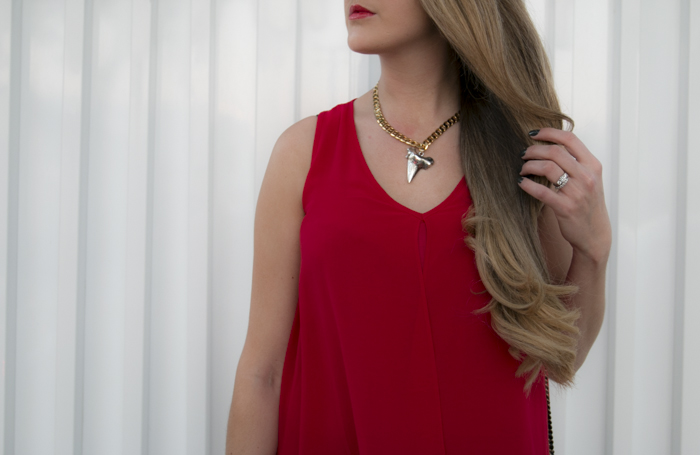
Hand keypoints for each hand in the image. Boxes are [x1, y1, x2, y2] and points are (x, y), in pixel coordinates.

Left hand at [518, 128, 611, 263]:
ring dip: (529, 166)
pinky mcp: (565, 208)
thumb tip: (551, 145)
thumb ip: (576, 162)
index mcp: (593, 166)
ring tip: (523, 169)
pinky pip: (542, 192)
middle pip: (555, 152)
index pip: (570, 139)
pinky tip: (521, 182)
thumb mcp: (589, 179)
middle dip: (534, 150)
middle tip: (524, 154)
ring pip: (547, 168)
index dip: (549, 132)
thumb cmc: (588, 204)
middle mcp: (587, 177)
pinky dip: (528, 185)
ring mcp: (577, 193)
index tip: (534, 134)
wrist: (595, 234)